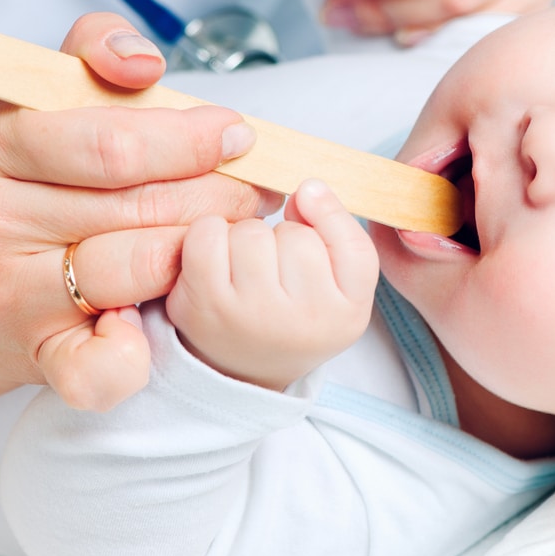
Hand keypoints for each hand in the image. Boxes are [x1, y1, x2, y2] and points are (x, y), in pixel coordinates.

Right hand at [0, 13, 276, 411]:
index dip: (191, 139)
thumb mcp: (49, 97)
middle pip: (137, 205)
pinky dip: (132, 359)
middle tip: (256, 188)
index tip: (238, 135)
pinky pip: (94, 370)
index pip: (111, 141)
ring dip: (204, 252)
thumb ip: (96, 51)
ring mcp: (8, 294)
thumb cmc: (39, 176)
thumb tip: (143, 62)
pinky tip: (154, 330)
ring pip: (137, 270)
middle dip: (218, 192)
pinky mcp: (35, 354)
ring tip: (233, 232)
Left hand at [167, 179, 378, 389]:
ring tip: (246, 264)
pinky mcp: (202, 306)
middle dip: (282, 235)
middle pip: (295, 235)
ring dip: (245, 235)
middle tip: (276, 264)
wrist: (244, 367)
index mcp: (347, 315)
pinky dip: (210, 233)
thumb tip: (307, 188)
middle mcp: (302, 322)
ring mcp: (250, 316)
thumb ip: (337, 230)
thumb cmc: (296, 311)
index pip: (352, 245)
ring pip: (251, 231)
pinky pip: (207, 234)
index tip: (310, 211)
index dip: (329, 217)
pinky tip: (217, 257)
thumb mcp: (340, 283)